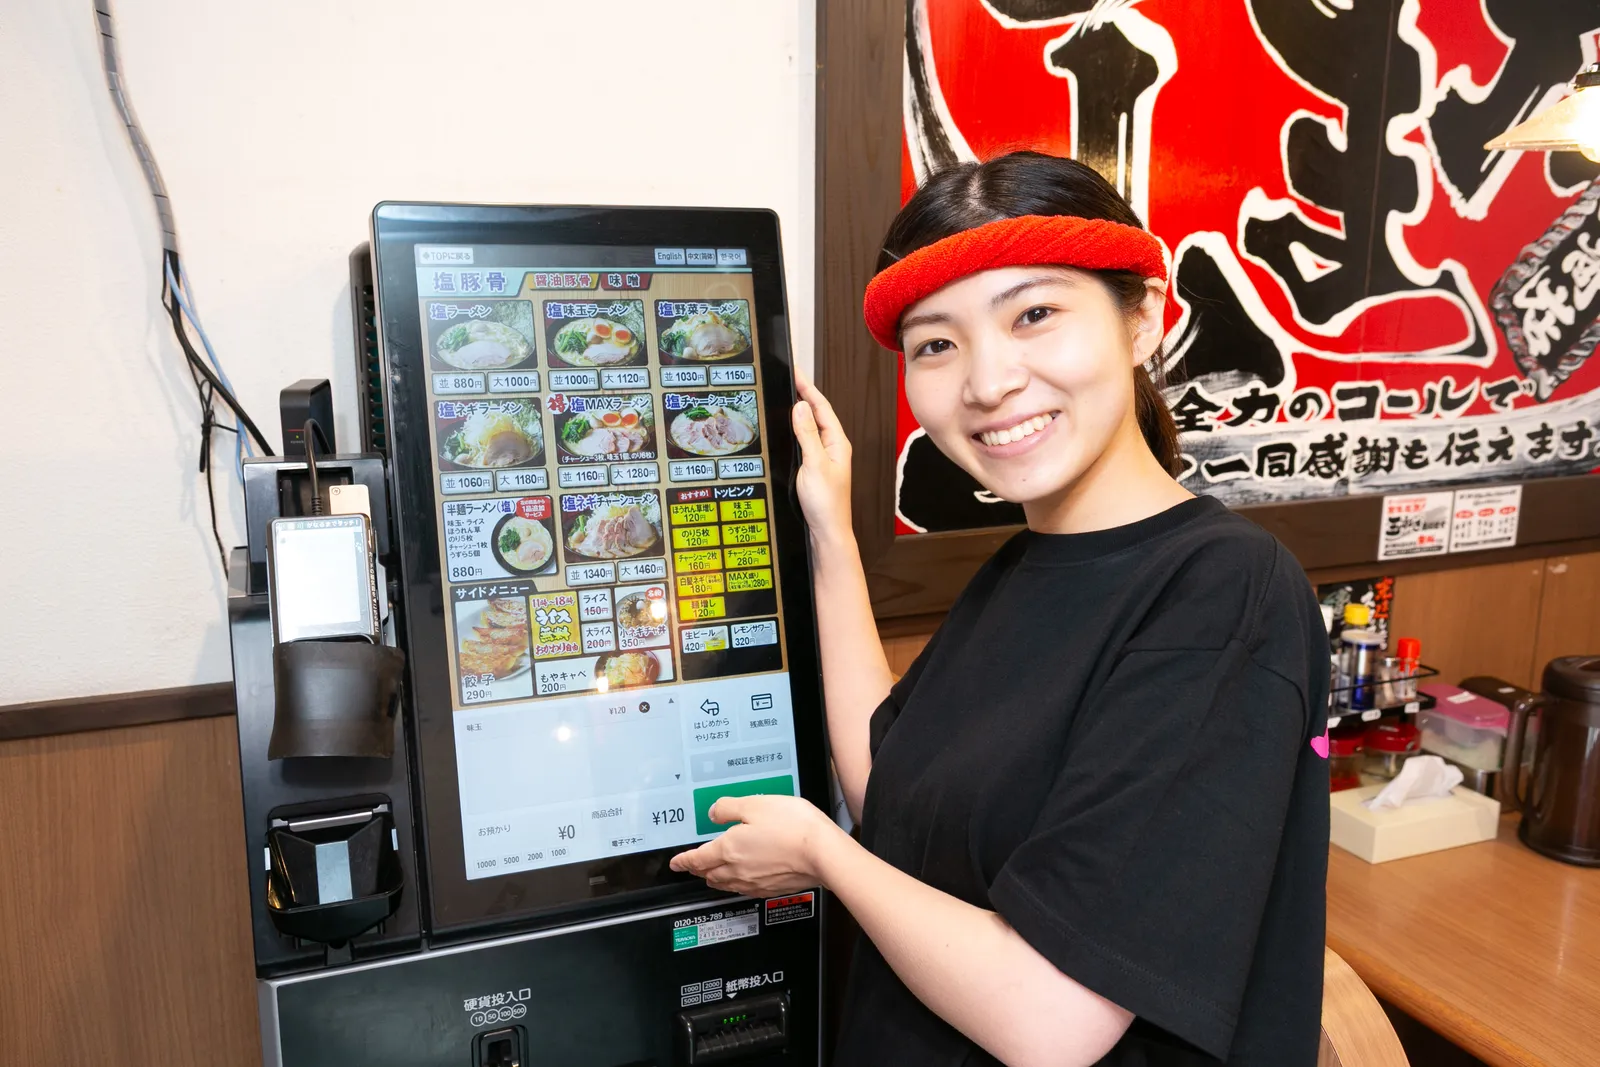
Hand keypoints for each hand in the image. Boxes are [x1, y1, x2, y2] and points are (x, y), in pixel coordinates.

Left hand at [669, 793, 845, 896]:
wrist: (822, 853)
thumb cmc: (792, 826)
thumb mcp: (755, 804)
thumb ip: (729, 808)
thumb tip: (713, 813)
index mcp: (728, 849)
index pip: (697, 859)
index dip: (683, 861)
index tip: (675, 863)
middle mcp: (737, 870)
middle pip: (709, 875)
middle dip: (697, 870)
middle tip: (692, 866)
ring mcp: (754, 882)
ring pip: (725, 884)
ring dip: (714, 879)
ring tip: (711, 874)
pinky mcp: (771, 888)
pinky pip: (744, 889)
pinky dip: (735, 884)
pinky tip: (741, 879)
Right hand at [792, 370, 852, 548]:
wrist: (827, 532)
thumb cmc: (826, 504)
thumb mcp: (814, 464)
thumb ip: (807, 435)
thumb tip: (801, 407)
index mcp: (837, 443)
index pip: (822, 407)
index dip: (808, 387)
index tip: (795, 372)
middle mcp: (833, 447)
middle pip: (817, 414)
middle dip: (803, 394)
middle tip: (788, 377)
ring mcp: (824, 457)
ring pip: (810, 427)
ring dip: (799, 411)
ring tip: (786, 394)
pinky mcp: (814, 468)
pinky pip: (805, 441)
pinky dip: (795, 429)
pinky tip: (787, 428)